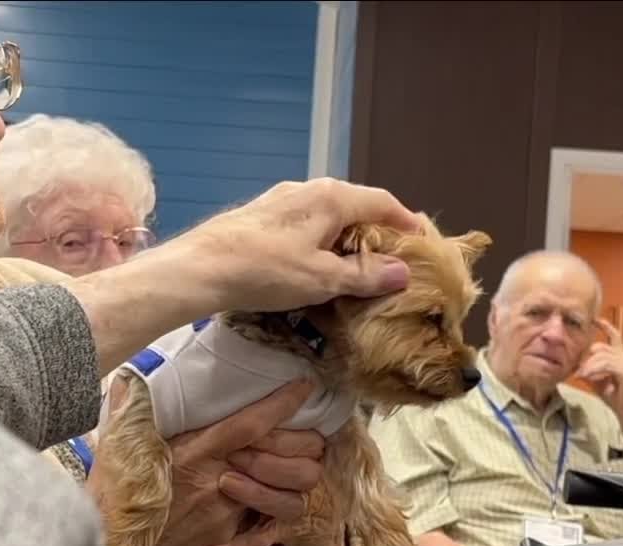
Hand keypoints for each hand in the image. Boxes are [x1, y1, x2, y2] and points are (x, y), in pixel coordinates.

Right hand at [118, 380, 326, 545]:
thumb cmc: (112, 498)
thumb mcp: (119, 449)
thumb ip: (130, 411)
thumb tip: (128, 380)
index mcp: (195, 453)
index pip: (251, 424)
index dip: (282, 404)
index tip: (304, 386)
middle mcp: (218, 482)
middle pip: (287, 461)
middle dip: (306, 443)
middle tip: (304, 431)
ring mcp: (228, 515)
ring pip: (290, 499)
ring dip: (293, 481)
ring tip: (285, 466)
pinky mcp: (226, 539)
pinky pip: (266, 531)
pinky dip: (270, 520)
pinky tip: (263, 506)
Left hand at [179, 178, 418, 311]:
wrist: (200, 268)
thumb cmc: (265, 269)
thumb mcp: (323, 278)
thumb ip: (364, 274)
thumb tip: (402, 272)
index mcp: (332, 197)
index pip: (383, 202)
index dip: (406, 222)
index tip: (422, 243)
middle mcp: (309, 189)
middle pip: (356, 206)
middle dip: (377, 232)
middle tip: (393, 261)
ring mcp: (282, 200)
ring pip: (328, 215)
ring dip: (347, 238)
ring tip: (357, 268)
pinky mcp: (261, 216)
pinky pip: (305, 224)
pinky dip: (322, 241)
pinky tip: (316, 265)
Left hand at [576, 319, 622, 423]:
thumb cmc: (614, 396)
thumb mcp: (597, 380)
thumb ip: (589, 369)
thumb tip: (576, 366)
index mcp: (620, 355)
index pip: (614, 335)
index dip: (605, 326)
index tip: (594, 319)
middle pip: (599, 348)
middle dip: (587, 360)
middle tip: (579, 373)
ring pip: (600, 356)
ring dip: (589, 367)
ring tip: (584, 377)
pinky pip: (605, 364)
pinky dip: (595, 371)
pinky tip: (590, 377)